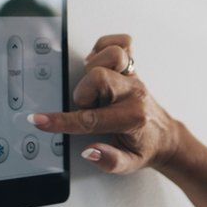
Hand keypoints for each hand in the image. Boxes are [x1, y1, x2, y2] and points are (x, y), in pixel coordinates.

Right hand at [28, 34, 182, 173]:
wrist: (164, 137)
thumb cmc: (144, 147)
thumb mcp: (129, 164)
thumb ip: (109, 160)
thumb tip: (89, 151)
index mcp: (131, 118)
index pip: (90, 119)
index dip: (61, 121)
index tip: (41, 120)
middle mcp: (134, 93)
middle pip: (99, 77)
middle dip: (83, 93)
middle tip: (85, 106)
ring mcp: (134, 77)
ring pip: (113, 55)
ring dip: (94, 67)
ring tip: (92, 85)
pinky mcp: (133, 68)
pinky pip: (123, 43)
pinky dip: (106, 47)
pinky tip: (98, 63)